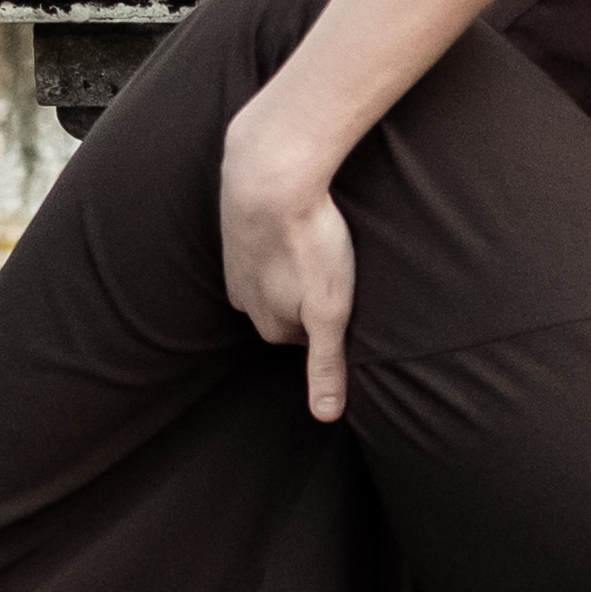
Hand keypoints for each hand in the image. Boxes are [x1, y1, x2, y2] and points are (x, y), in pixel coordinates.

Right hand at [216, 111, 358, 420]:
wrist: (268, 175)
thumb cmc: (308, 243)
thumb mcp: (330, 312)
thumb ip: (327, 364)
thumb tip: (325, 416)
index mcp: (269, 325)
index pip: (310, 339)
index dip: (336, 321)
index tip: (354, 301)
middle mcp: (245, 298)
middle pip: (291, 307)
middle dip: (314, 294)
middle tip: (341, 269)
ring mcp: (236, 262)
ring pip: (276, 273)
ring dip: (298, 262)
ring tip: (323, 244)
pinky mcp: (236, 226)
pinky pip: (266, 240)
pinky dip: (283, 235)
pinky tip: (301, 220)